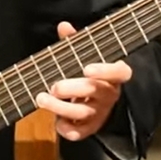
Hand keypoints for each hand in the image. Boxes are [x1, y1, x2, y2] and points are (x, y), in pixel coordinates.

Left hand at [34, 22, 131, 140]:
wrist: (99, 101)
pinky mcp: (90, 128)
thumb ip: (75, 42)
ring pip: (83, 113)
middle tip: (54, 86)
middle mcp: (109, 94)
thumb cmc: (91, 74)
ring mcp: (100, 112)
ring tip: (41, 98)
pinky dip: (67, 129)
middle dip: (72, 89)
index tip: (86, 68)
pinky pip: (80, 133)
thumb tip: (64, 26)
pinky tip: (56, 123)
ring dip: (60, 107)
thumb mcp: (85, 56)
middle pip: (94, 92)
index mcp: (113, 75)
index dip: (105, 71)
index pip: (119, 73)